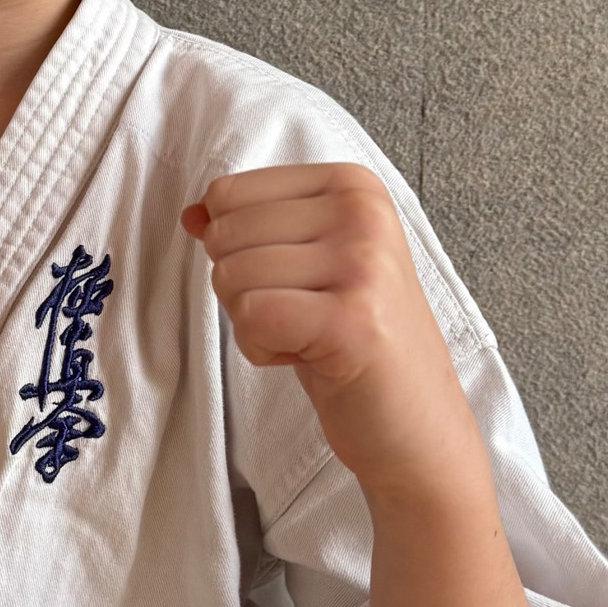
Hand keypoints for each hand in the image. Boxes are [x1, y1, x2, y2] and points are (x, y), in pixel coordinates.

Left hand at [180, 162, 473, 491]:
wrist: (413, 421)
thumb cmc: (354, 339)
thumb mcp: (305, 264)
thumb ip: (249, 228)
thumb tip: (193, 213)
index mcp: (352, 185)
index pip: (228, 193)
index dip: (237, 247)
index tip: (296, 280)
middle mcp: (363, 212)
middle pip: (224, 233)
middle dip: (242, 287)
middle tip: (302, 315)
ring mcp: (363, 263)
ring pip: (231, 276)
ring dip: (253, 322)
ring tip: (308, 335)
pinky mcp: (352, 319)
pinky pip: (251, 317)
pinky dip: (261, 349)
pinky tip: (307, 356)